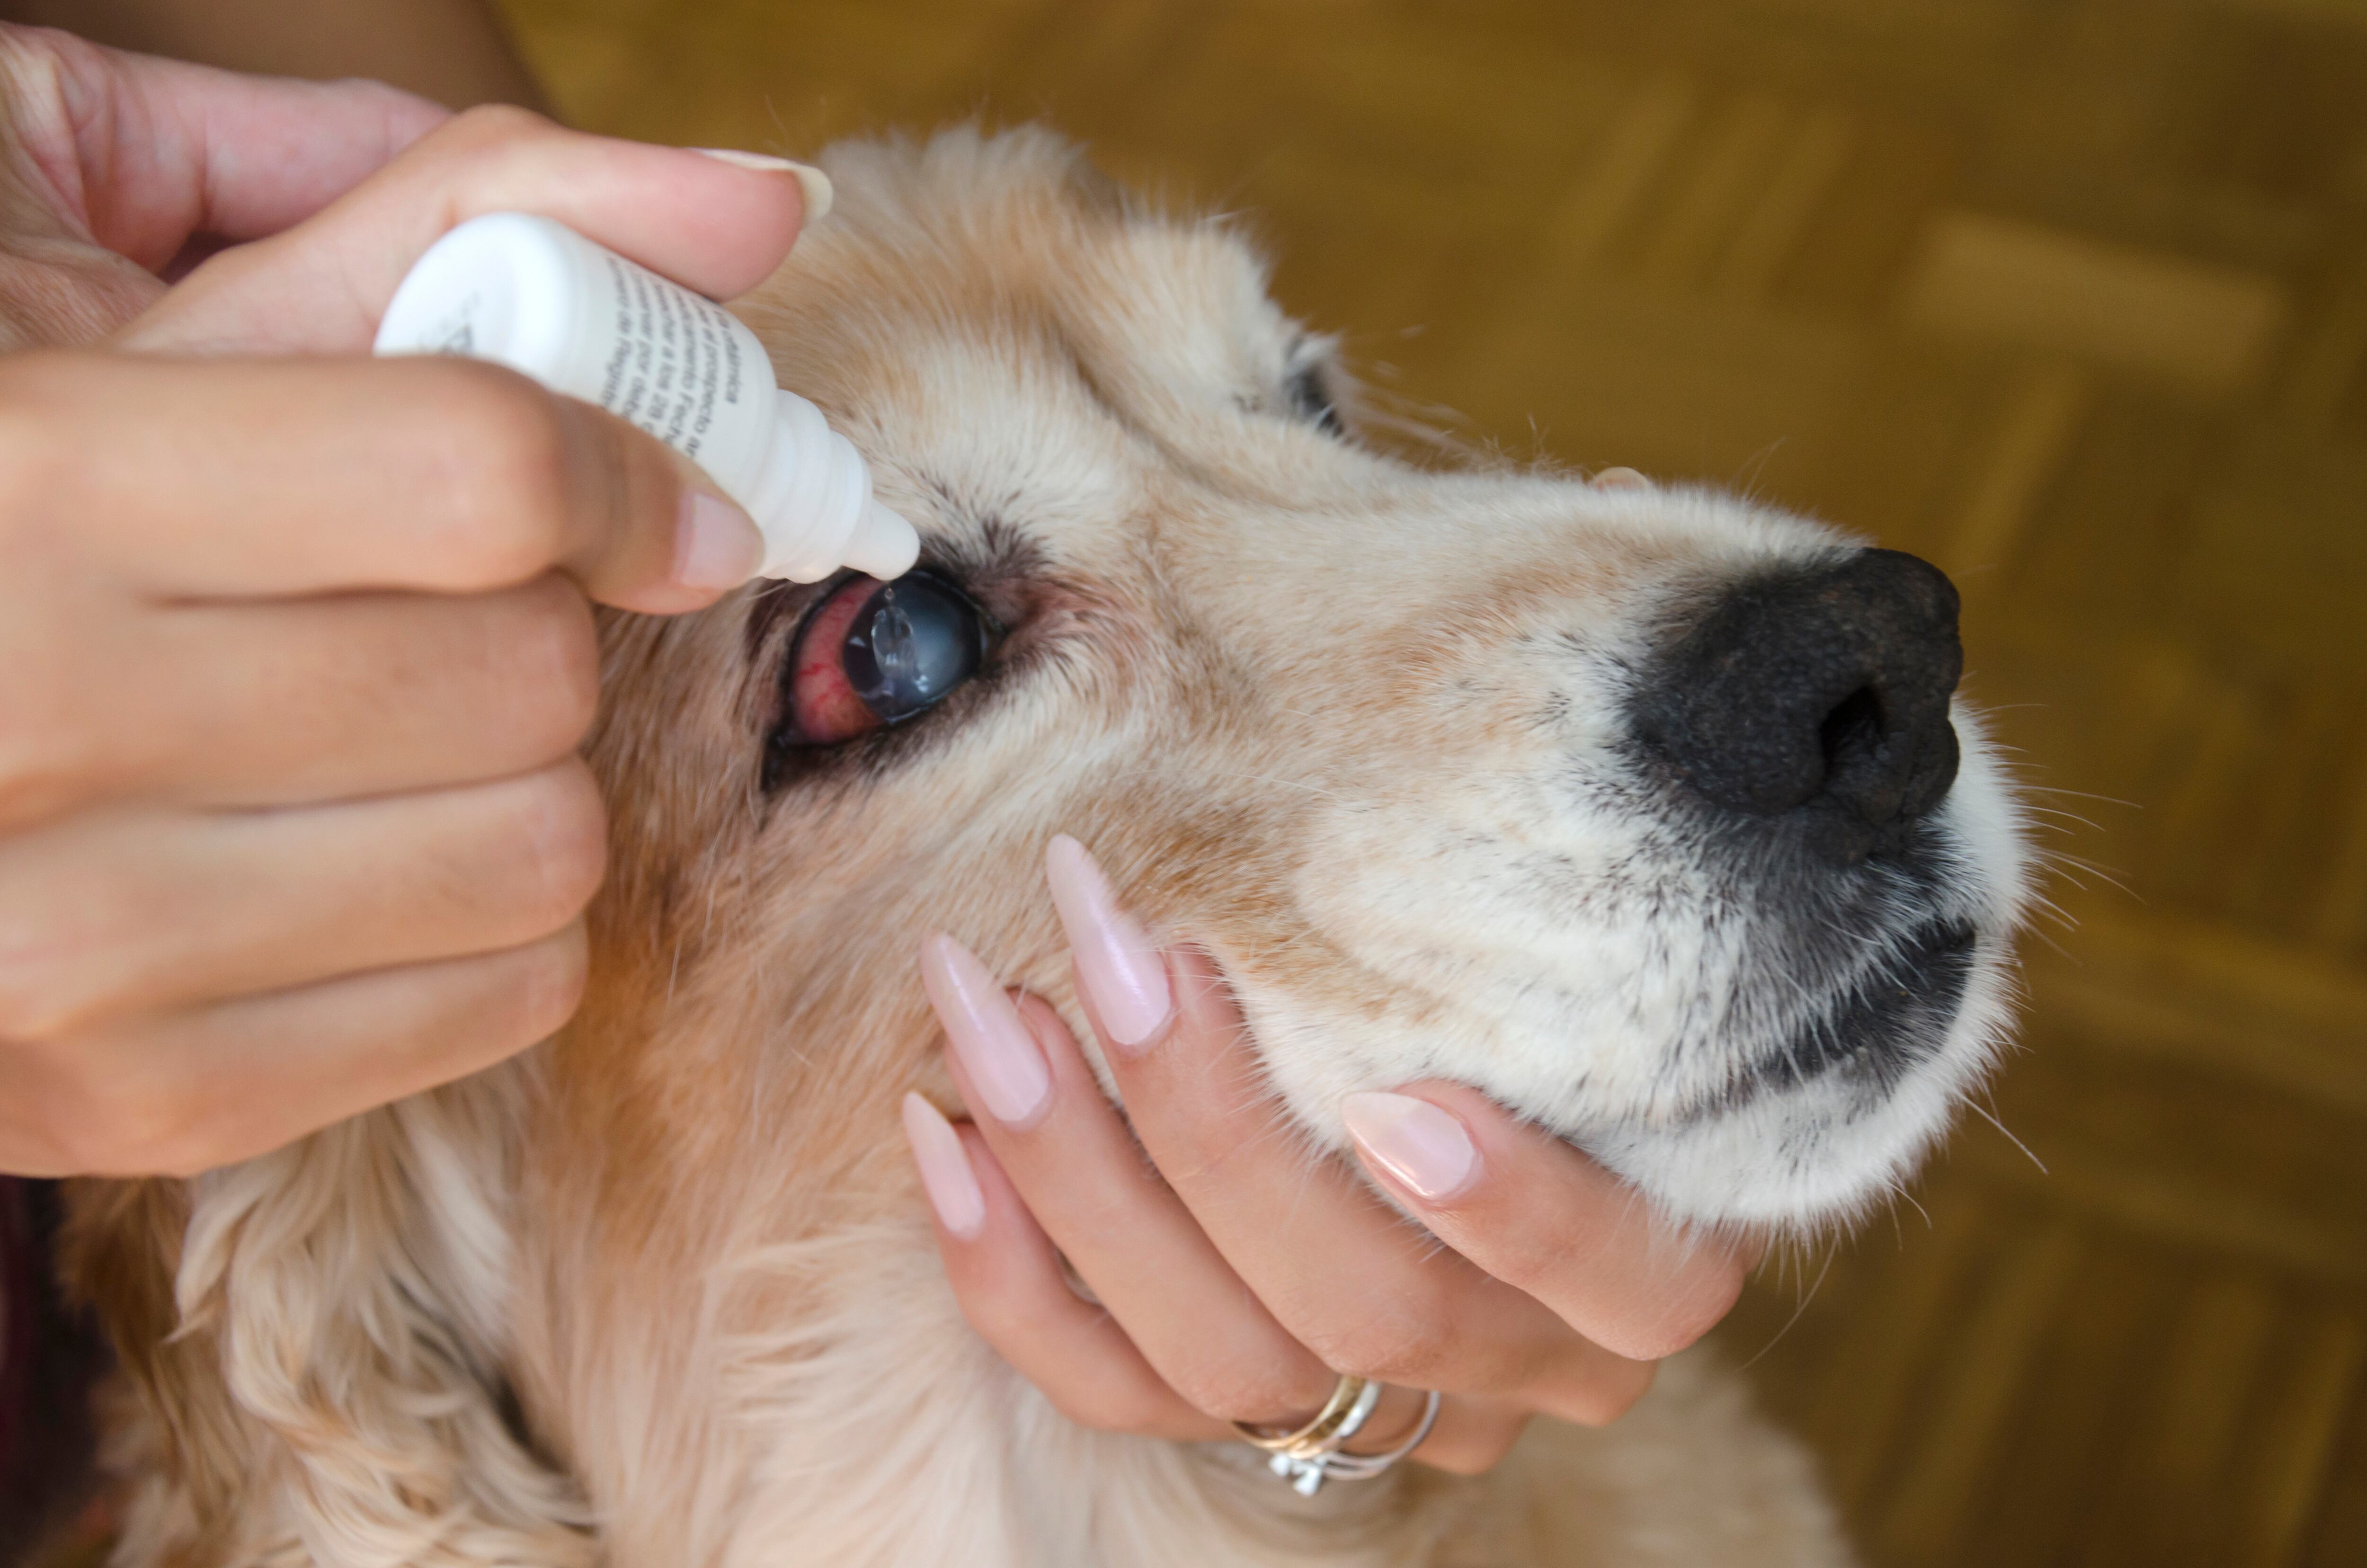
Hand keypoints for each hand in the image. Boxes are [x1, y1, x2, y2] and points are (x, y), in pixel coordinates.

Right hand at [0, 31, 819, 1177]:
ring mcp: (71, 944)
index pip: (482, 474)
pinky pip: (504, 1000)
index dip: (626, 471)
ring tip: (401, 730)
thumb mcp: (159, 280)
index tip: (659, 497)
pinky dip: (496, 922)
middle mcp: (32, 723)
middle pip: (525, 675)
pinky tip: (381, 855)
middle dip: (537, 622)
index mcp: (34, 480)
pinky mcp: (133, 1096)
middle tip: (442, 608)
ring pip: (541, 850)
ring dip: (527, 776)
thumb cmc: (14, 471)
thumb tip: (763, 203)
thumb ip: (459, 215)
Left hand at [903, 837, 1757, 1474]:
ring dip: (1082, 1177)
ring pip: (1222, 1360)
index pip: (1613, 1275)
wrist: (1445, 1112)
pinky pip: (1112, 1390)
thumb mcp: (1547, 971)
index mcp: (1643, 1272)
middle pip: (1369, 1310)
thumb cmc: (1508, 1005)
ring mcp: (1370, 1414)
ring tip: (989, 1014)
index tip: (1391, 1092)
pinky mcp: (1234, 1431)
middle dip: (1217, 1128)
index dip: (1511, 1207)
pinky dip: (1012, 1275)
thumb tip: (1384, 784)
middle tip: (1113, 945)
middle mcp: (1515, 1364)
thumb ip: (1506, 939)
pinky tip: (940, 1140)